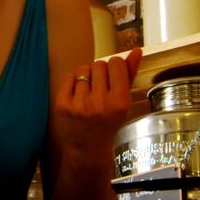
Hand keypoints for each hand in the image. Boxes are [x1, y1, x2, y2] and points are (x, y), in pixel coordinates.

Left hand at [52, 48, 142, 162]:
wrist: (88, 149)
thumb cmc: (109, 123)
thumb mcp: (124, 102)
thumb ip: (130, 74)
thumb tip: (136, 50)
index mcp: (120, 102)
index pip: (116, 63)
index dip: (115, 67)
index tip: (114, 77)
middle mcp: (100, 103)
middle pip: (99, 64)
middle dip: (100, 72)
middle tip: (101, 89)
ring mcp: (79, 104)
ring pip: (83, 69)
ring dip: (87, 77)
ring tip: (89, 94)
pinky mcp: (62, 105)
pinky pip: (69, 77)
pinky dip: (74, 82)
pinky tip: (78, 96)